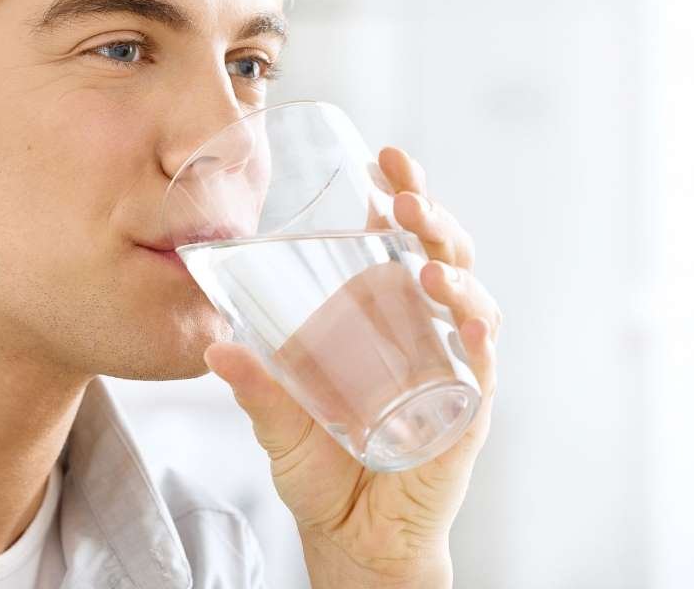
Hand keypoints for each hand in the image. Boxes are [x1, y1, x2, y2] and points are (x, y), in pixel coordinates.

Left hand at [203, 146, 501, 588]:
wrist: (352, 537)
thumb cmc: (322, 467)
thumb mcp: (279, 420)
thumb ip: (254, 384)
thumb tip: (211, 343)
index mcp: (381, 312)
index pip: (400, 239)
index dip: (401, 193)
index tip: (384, 156)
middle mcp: (422, 328)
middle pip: (442, 252)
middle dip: (431, 215)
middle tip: (406, 193)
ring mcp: (450, 363)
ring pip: (471, 298)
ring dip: (453, 270)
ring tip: (424, 257)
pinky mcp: (467, 408)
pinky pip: (482, 365)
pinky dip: (479, 339)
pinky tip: (468, 320)